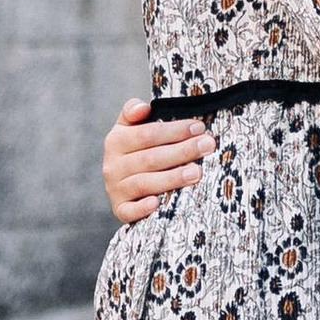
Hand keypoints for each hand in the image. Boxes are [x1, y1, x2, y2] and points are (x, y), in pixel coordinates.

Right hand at [102, 97, 212, 224]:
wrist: (123, 185)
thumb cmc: (137, 151)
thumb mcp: (130, 128)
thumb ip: (133, 112)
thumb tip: (143, 108)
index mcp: (116, 141)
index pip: (147, 134)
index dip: (174, 130)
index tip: (199, 127)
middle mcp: (112, 166)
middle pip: (150, 158)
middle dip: (182, 151)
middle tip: (207, 145)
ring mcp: (115, 189)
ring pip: (144, 183)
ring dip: (171, 178)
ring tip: (197, 172)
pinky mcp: (120, 209)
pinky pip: (129, 211)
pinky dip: (142, 208)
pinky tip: (158, 203)